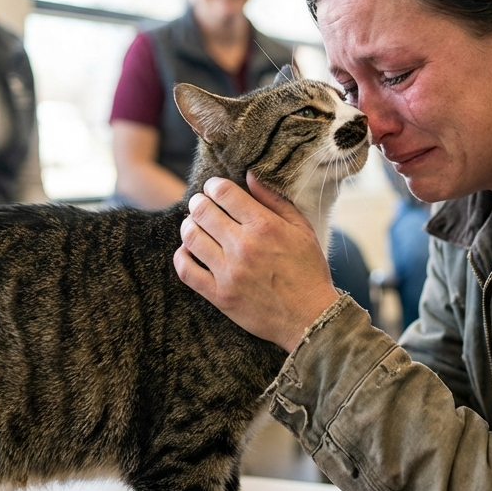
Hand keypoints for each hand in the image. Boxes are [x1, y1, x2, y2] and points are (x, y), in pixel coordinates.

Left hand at [174, 172, 340, 352]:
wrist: (310, 316)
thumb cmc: (308, 270)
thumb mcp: (301, 229)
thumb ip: (275, 200)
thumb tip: (250, 174)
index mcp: (264, 226)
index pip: (224, 193)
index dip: (214, 185)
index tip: (214, 188)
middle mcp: (243, 246)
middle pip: (202, 211)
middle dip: (198, 202)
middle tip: (201, 204)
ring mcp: (229, 272)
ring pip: (190, 237)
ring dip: (189, 226)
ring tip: (195, 225)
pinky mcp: (219, 295)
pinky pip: (186, 270)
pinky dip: (181, 256)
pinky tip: (188, 251)